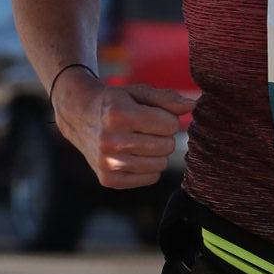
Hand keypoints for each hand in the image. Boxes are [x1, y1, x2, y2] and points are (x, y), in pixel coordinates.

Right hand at [54, 73, 198, 188]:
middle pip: (166, 146)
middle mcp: (111, 141)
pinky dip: (148, 167)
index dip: (166, 118)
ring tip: (140, 141)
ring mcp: (108, 163)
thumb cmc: (116, 103)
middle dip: (163, 136)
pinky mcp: (109, 179)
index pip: (169, 125)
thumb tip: (193, 105)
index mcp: (119, 116)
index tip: (152, 115)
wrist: (79, 116)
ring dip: (157, 152)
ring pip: (160, 164)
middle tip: (146, 129)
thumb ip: (166, 98)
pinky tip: (133, 154)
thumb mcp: (138, 93)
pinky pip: (150, 178)